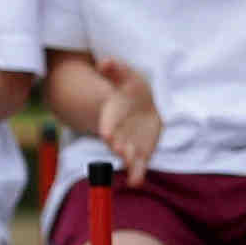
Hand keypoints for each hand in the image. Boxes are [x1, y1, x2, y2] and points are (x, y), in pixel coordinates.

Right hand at [99, 60, 164, 178]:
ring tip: (132, 173)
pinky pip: (138, 166)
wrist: (138, 105)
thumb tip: (105, 62)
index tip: (107, 134)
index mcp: (111, 116)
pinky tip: (136, 182)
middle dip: (118, 147)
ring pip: (127, 157)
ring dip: (130, 163)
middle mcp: (117, 134)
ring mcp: (128, 145)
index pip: (108, 123)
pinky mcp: (140, 153)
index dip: (108, 128)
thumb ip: (115, 69)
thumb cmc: (129, 89)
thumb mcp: (125, 76)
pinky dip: (137, 174)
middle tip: (120, 150)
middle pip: (116, 143)